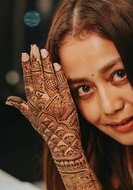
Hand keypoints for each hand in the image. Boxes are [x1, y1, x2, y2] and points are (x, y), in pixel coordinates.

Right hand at [6, 44, 80, 158]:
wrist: (64, 142)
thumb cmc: (47, 130)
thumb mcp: (32, 119)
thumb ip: (22, 107)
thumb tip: (8, 100)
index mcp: (33, 104)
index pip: (28, 81)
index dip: (26, 68)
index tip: (24, 55)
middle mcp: (43, 101)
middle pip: (38, 77)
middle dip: (35, 61)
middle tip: (34, 47)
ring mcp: (56, 101)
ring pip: (49, 79)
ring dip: (46, 64)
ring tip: (43, 52)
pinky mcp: (68, 102)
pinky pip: (62, 86)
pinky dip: (59, 76)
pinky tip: (57, 65)